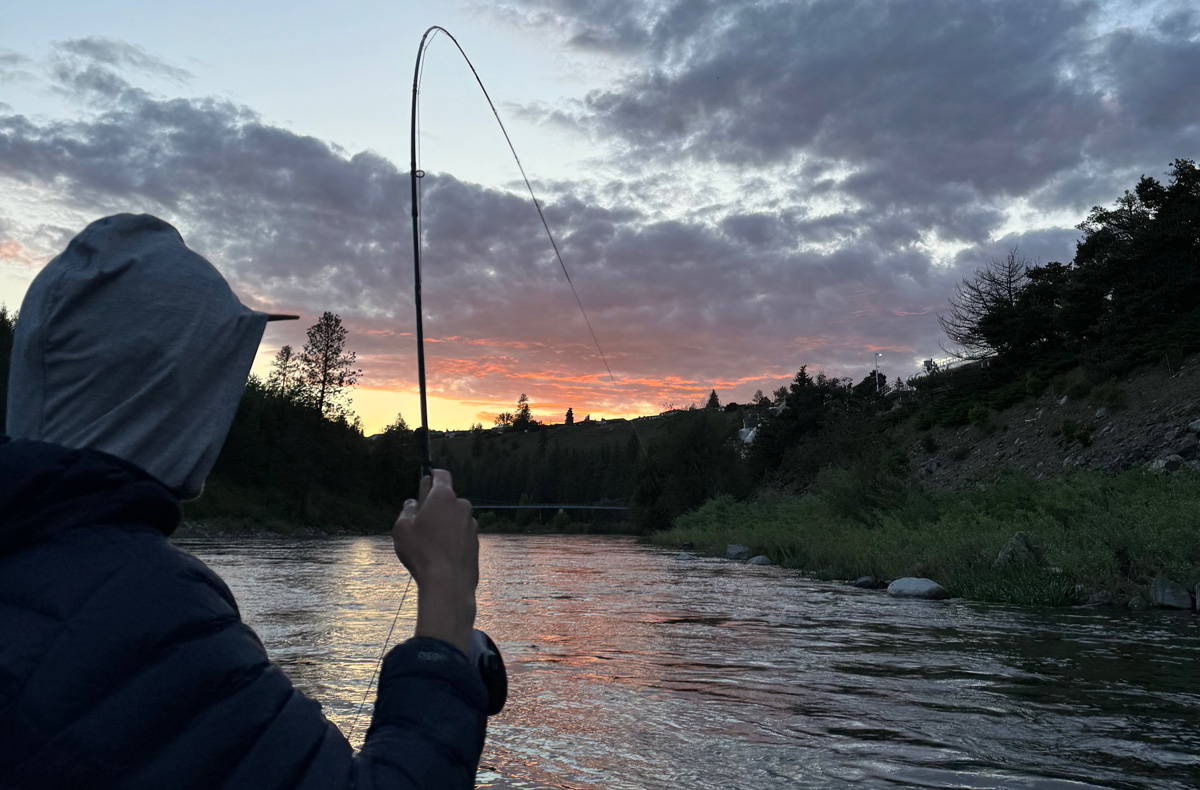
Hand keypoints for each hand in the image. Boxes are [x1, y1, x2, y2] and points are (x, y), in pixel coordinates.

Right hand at [391, 470, 477, 654]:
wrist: (448, 582)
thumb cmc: (422, 552)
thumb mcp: (402, 528)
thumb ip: (407, 510)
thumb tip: (413, 504)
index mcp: (444, 497)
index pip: (441, 475)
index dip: (432, 477)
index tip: (425, 482)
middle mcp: (462, 506)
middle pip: (447, 499)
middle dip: (435, 506)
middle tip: (419, 521)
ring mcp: (471, 524)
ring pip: (454, 518)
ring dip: (443, 524)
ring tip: (428, 543)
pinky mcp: (475, 542)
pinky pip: (460, 534)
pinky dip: (451, 539)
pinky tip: (440, 555)